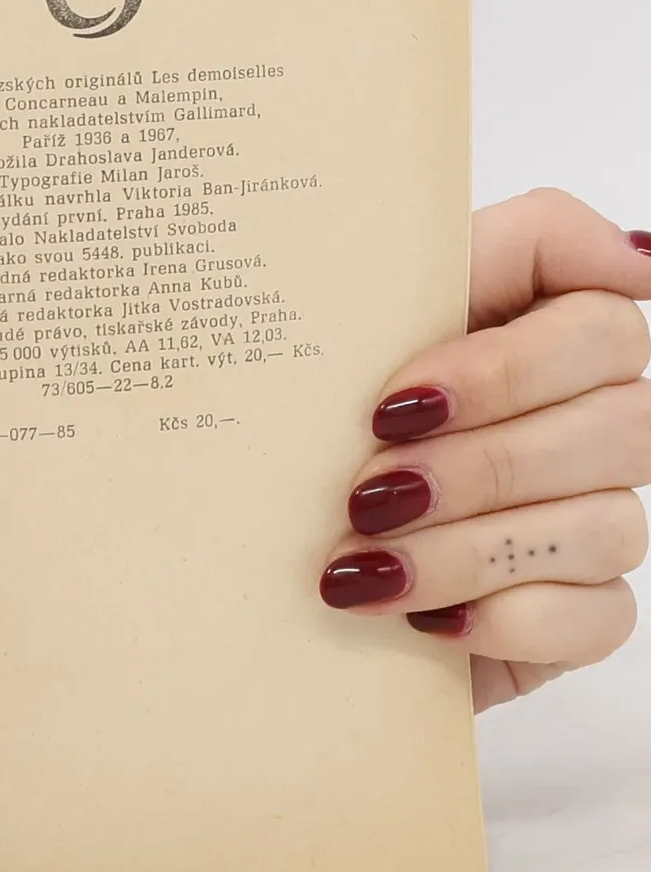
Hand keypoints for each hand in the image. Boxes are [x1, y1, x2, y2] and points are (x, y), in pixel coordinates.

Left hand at [321, 190, 650, 708]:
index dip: (507, 365)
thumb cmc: (303, 429)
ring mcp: (598, 518)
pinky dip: (502, 620)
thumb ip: (435, 265)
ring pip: (606, 526)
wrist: (256, 559)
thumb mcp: (337, 333)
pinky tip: (424, 621)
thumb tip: (623, 250)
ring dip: (466, 551)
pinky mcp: (583, 614)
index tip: (395, 402)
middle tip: (364, 494)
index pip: (604, 320)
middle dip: (478, 466)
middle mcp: (592, 421)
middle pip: (620, 425)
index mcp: (541, 335)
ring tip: (361, 564)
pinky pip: (596, 617)